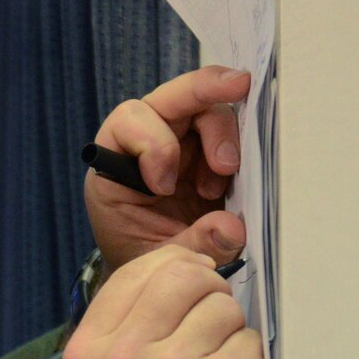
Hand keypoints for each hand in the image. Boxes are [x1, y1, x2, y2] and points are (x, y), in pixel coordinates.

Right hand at [62, 245, 266, 358]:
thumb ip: (133, 321)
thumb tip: (191, 255)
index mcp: (86, 352)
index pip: (136, 270)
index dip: (173, 273)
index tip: (186, 297)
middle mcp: (122, 356)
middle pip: (183, 275)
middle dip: (206, 296)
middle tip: (204, 338)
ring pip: (223, 304)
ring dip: (229, 334)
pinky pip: (251, 338)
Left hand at [85, 66, 250, 271]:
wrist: (160, 272)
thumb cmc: (146, 260)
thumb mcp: (162, 260)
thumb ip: (194, 244)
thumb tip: (233, 227)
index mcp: (114, 170)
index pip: (126, 123)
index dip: (153, 144)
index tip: (165, 186)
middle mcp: (145, 146)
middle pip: (169, 98)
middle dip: (203, 89)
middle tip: (239, 85)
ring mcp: (181, 144)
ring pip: (206, 108)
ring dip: (224, 134)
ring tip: (226, 175)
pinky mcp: (210, 151)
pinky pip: (232, 128)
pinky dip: (244, 142)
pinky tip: (238, 175)